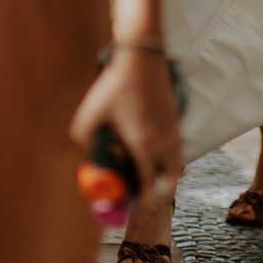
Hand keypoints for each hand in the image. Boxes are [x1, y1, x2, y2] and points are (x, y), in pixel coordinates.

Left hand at [70, 46, 182, 200]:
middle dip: (162, 189)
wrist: (141, 57)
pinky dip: (172, 150)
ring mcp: (172, 126)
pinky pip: (178, 142)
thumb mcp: (90, 113)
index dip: (145, 200)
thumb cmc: (115, 85)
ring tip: (154, 169)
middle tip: (149, 191)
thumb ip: (84, 138)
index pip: (150, 184)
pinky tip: (156, 143)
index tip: (137, 205)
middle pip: (172, 176)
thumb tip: (85, 152)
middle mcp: (162, 139)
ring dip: (169, 169)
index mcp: (143, 145)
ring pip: (178, 159)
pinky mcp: (175, 114)